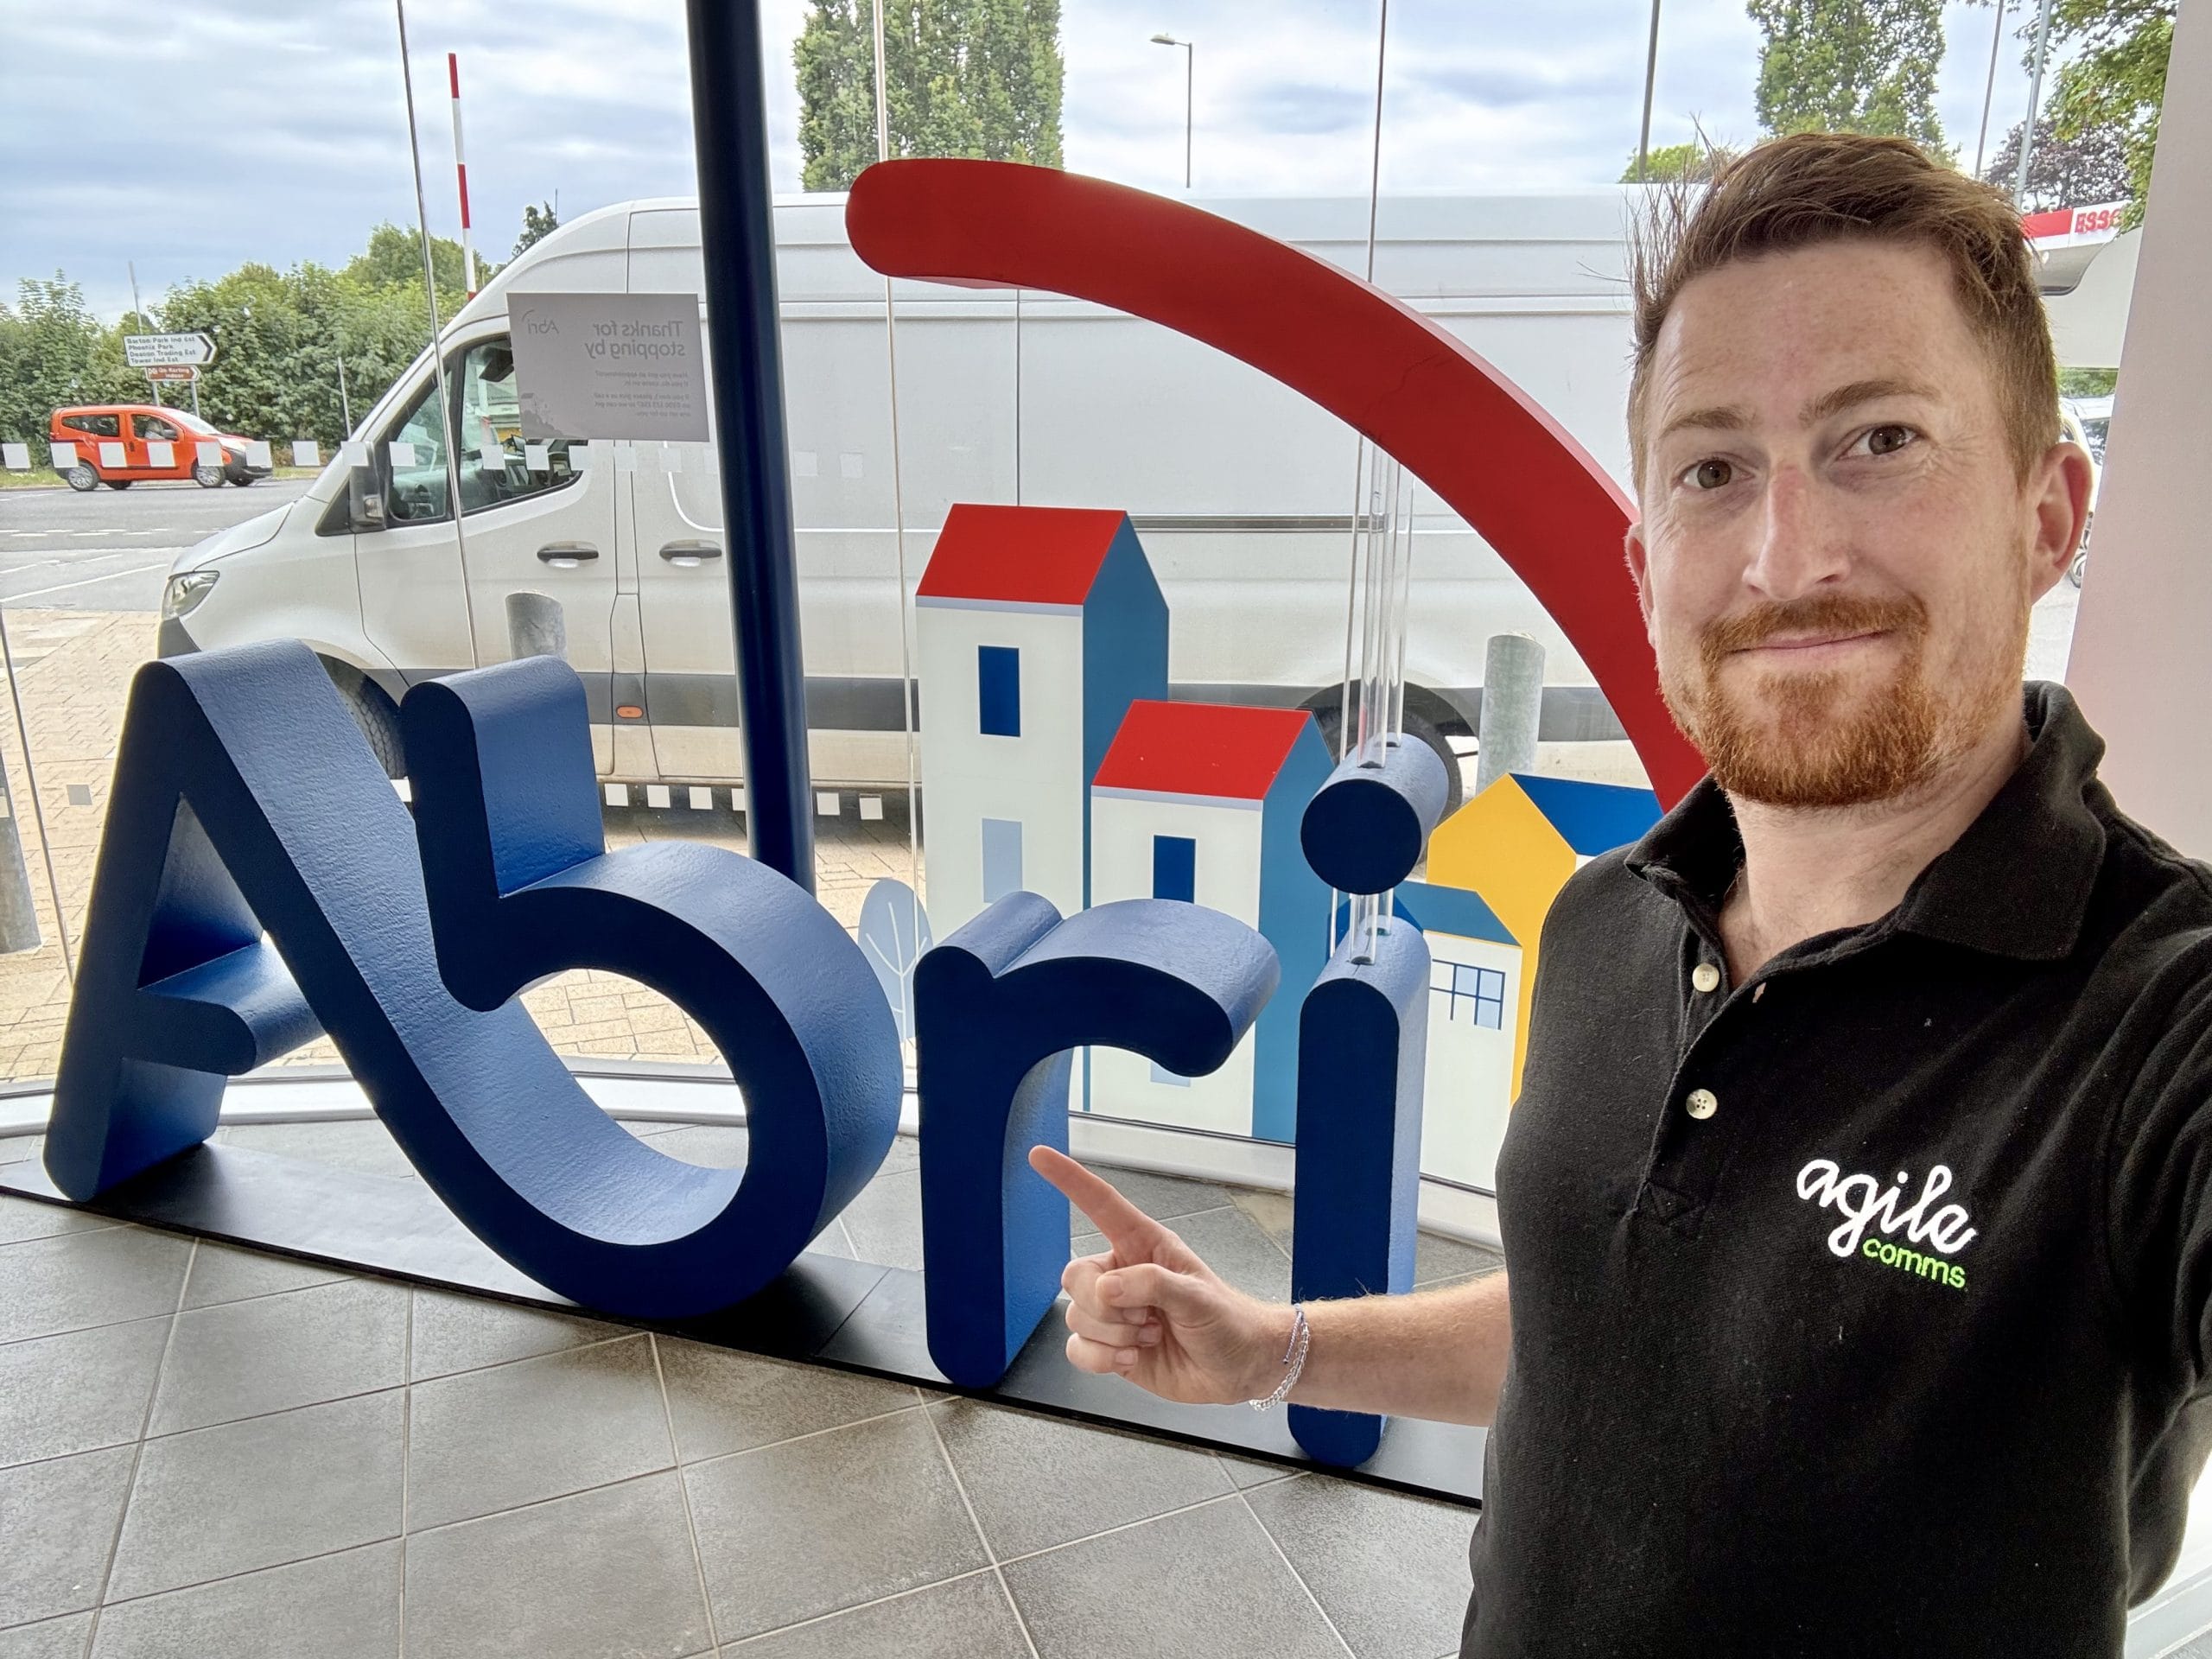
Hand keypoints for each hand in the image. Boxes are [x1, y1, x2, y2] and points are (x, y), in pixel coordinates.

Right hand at [1029, 1144, 1290, 1406]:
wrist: (1237, 1368)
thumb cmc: (1226, 1320)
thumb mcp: (1197, 1296)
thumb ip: (1152, 1284)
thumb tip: (1106, 1288)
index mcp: (1143, 1246)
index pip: (1100, 1205)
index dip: (1070, 1180)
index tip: (1040, 1157)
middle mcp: (1122, 1275)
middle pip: (1075, 1276)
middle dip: (1104, 1305)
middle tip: (1145, 1318)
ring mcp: (1113, 1313)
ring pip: (1074, 1316)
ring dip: (1112, 1336)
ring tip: (1149, 1337)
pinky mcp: (1108, 1346)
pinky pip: (1076, 1349)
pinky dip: (1100, 1359)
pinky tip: (1130, 1359)